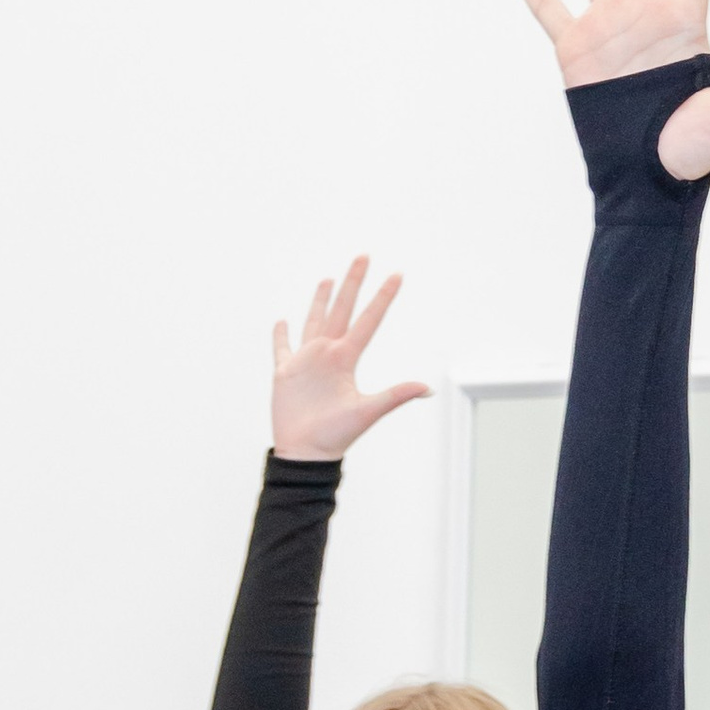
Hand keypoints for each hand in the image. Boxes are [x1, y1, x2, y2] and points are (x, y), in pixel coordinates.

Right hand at [270, 259, 428, 463]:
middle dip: (353, 283)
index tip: (397, 275)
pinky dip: (281, 336)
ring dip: (321, 301)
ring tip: (328, 279)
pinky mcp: (286, 374)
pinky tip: (282, 321)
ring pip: (315, 322)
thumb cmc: (336, 436)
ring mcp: (307, 363)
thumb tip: (428, 388)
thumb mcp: (368, 412)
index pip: (368, 321)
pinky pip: (282, 349)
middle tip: (363, 256)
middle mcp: (329, 356)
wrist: (307, 454)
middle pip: (342, 310)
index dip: (382, 298)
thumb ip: (396, 396)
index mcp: (346, 360)